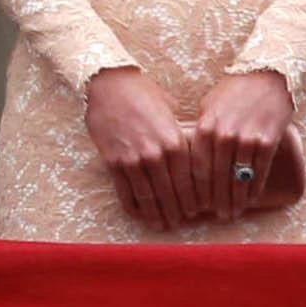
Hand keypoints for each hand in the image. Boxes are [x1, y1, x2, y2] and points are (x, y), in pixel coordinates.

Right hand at [84, 64, 211, 230]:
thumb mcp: (171, 112)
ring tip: (162, 224)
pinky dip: (133, 206)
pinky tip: (139, 214)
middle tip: (180, 222)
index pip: (189, 180)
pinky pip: (124, 191)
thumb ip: (180, 136)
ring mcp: (133, 159)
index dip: (193, 199)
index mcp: (174, 141)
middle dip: (177, 211)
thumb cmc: (144, 93)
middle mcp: (155, 154)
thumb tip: (192, 157)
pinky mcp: (113, 161)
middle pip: (170, 193)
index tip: (196, 211)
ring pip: (148, 196)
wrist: (109, 83)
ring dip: (157, 214)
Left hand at [187, 68, 295, 218]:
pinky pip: (259, 172)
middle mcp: (223, 135)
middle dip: (216, 200)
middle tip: (218, 216)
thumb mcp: (209, 107)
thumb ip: (201, 131)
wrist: (267, 75)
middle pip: (216, 177)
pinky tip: (250, 200)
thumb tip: (193, 156)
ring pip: (237, 179)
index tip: (196, 204)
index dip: (196, 190)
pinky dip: (253, 189)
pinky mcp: (267, 141)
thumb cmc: (235, 91)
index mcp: (205, 127)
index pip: (197, 167)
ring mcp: (245, 139)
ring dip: (235, 200)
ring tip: (232, 214)